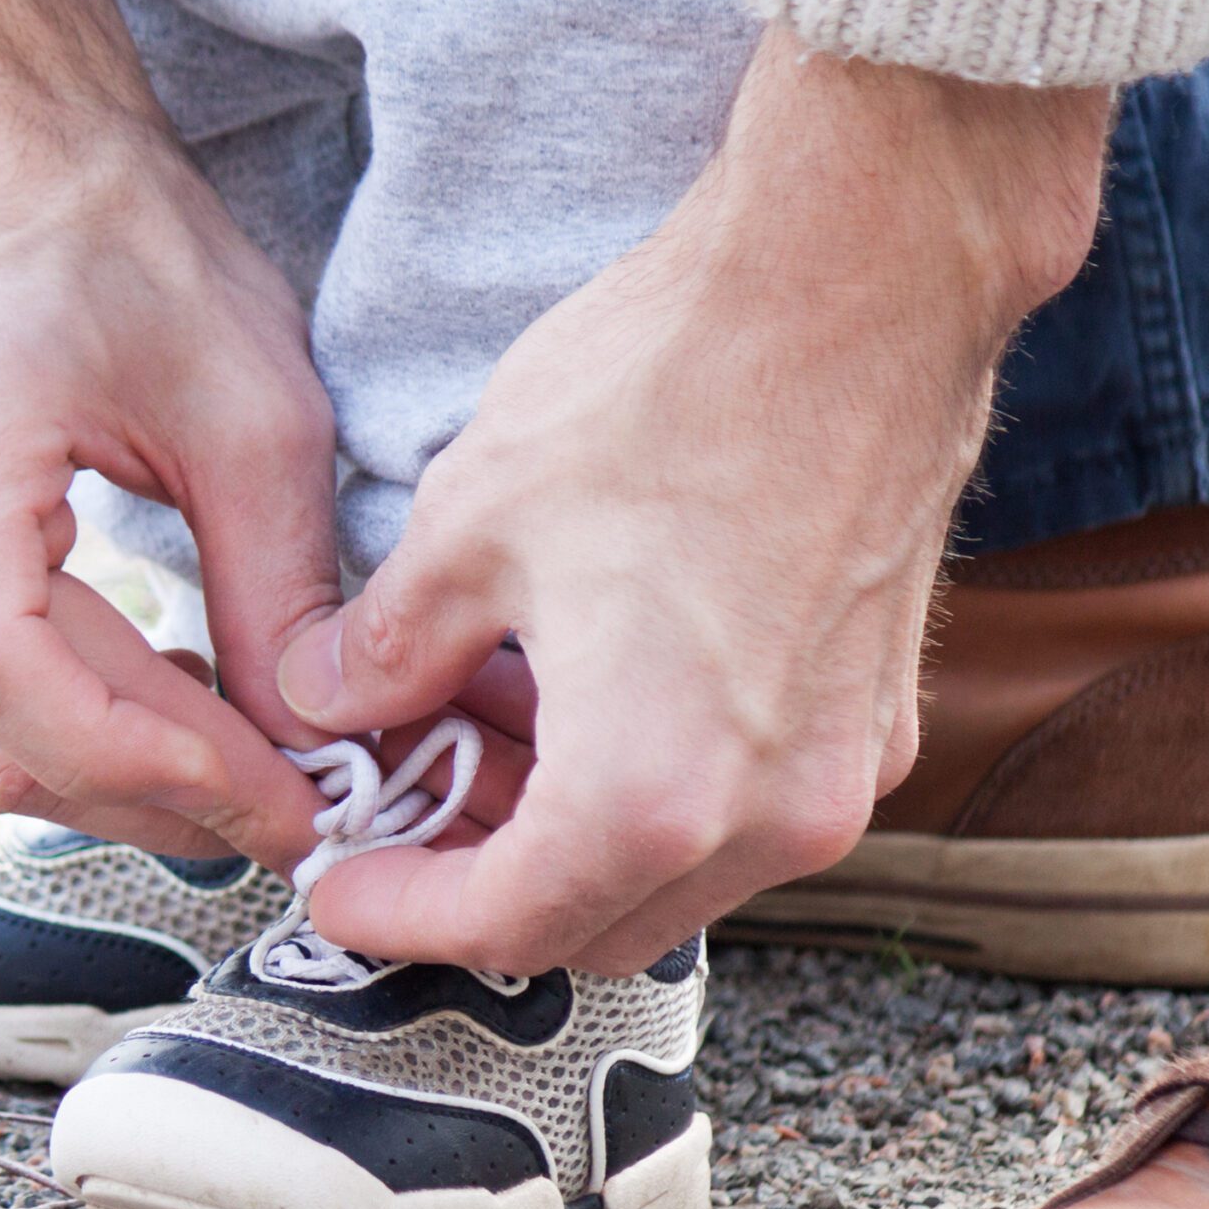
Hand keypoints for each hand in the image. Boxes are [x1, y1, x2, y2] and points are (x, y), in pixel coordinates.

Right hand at [0, 0, 332, 865]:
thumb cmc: (122, 251)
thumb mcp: (253, 405)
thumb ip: (278, 585)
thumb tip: (314, 745)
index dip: (142, 759)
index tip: (280, 796)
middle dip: (161, 797)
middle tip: (302, 812)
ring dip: (119, 788)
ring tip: (249, 767)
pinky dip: (67, 746)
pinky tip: (168, 716)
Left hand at [277, 29, 1110, 971]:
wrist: (859, 280)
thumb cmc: (667, 390)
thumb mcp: (472, 523)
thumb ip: (393, 650)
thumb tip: (333, 698)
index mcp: (646, 796)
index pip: (498, 926)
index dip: (397, 916)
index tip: (341, 884)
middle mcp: (763, 819)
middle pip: (594, 928)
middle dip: (484, 889)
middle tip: (406, 811)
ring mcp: (835, 775)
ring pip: (677, 877)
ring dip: (574, 841)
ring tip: (494, 733)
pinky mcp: (876, 719)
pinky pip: (747, 810)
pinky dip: (661, 794)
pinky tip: (596, 696)